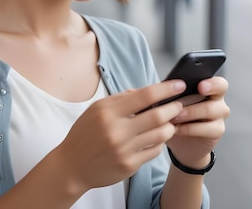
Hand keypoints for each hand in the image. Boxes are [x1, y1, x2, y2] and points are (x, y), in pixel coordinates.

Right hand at [55, 80, 187, 192]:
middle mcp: (117, 130)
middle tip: (179, 105)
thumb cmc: (85, 134)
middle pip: (157, 116)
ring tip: (170, 122)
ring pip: (161, 134)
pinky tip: (156, 137)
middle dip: (173, 108)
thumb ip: (121, 99)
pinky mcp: (129, 165)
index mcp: (108, 112)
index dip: (165, 89)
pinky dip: (160, 142)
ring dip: (170, 126)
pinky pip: (155, 151)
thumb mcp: (97, 109)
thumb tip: (147, 92)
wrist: (72, 166)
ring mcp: (124, 150)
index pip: (144, 96)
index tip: (179, 85)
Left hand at [166, 76, 229, 168]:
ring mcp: (220, 116)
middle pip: (217, 94)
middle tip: (178, 106)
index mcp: (209, 88)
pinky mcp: (217, 131)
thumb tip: (163, 86)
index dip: (212, 83)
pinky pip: (206, 128)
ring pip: (210, 110)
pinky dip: (188, 128)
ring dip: (189, 113)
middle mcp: (218, 100)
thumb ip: (173, 92)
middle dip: (194, 98)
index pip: (218, 82)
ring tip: (173, 117)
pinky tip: (177, 128)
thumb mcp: (172, 102)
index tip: (200, 86)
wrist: (181, 142)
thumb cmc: (177, 116)